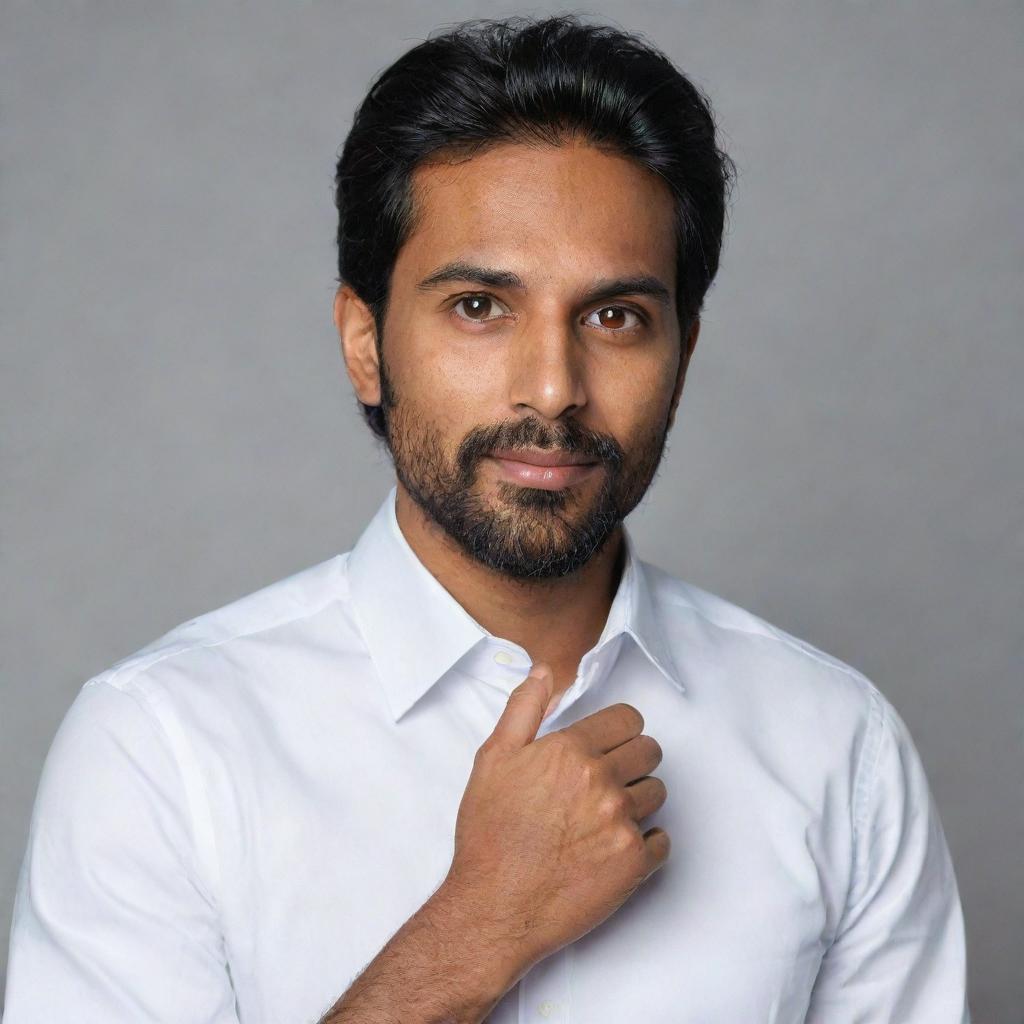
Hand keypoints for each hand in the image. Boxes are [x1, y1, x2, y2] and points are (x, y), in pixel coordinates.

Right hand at [442, 662, 669, 968]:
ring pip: (658, 793)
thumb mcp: (493, 759)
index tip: (610, 744)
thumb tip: (544, 673)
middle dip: (633, 760)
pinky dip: (645, 843)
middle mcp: (602, 782)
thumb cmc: (490, 835)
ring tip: (604, 817)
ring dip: (638, 800)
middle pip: (650, 751)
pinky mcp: (634, 864)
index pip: (629, 719)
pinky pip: (662, 840)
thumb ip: (524, 709)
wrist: (493, 907)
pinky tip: (613, 847)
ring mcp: (621, 824)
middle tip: (607, 780)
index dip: (620, 730)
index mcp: (570, 751)